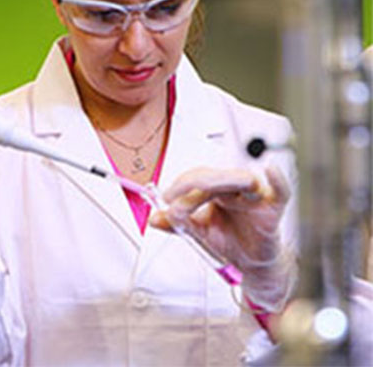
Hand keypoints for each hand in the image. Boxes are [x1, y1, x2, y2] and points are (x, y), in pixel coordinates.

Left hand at [150, 166, 295, 311]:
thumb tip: (154, 219)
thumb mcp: (198, 233)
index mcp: (216, 190)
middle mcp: (235, 189)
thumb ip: (177, 224)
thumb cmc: (229, 241)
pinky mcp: (273, 208)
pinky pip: (281, 191)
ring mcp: (254, 196)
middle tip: (174, 196)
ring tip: (202, 188)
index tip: (166, 198)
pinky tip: (270, 170)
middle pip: (215, 176)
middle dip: (192, 183)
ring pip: (241, 178)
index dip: (181, 185)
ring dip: (220, 180)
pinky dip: (278, 180)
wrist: (250, 265)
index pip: (198, 178)